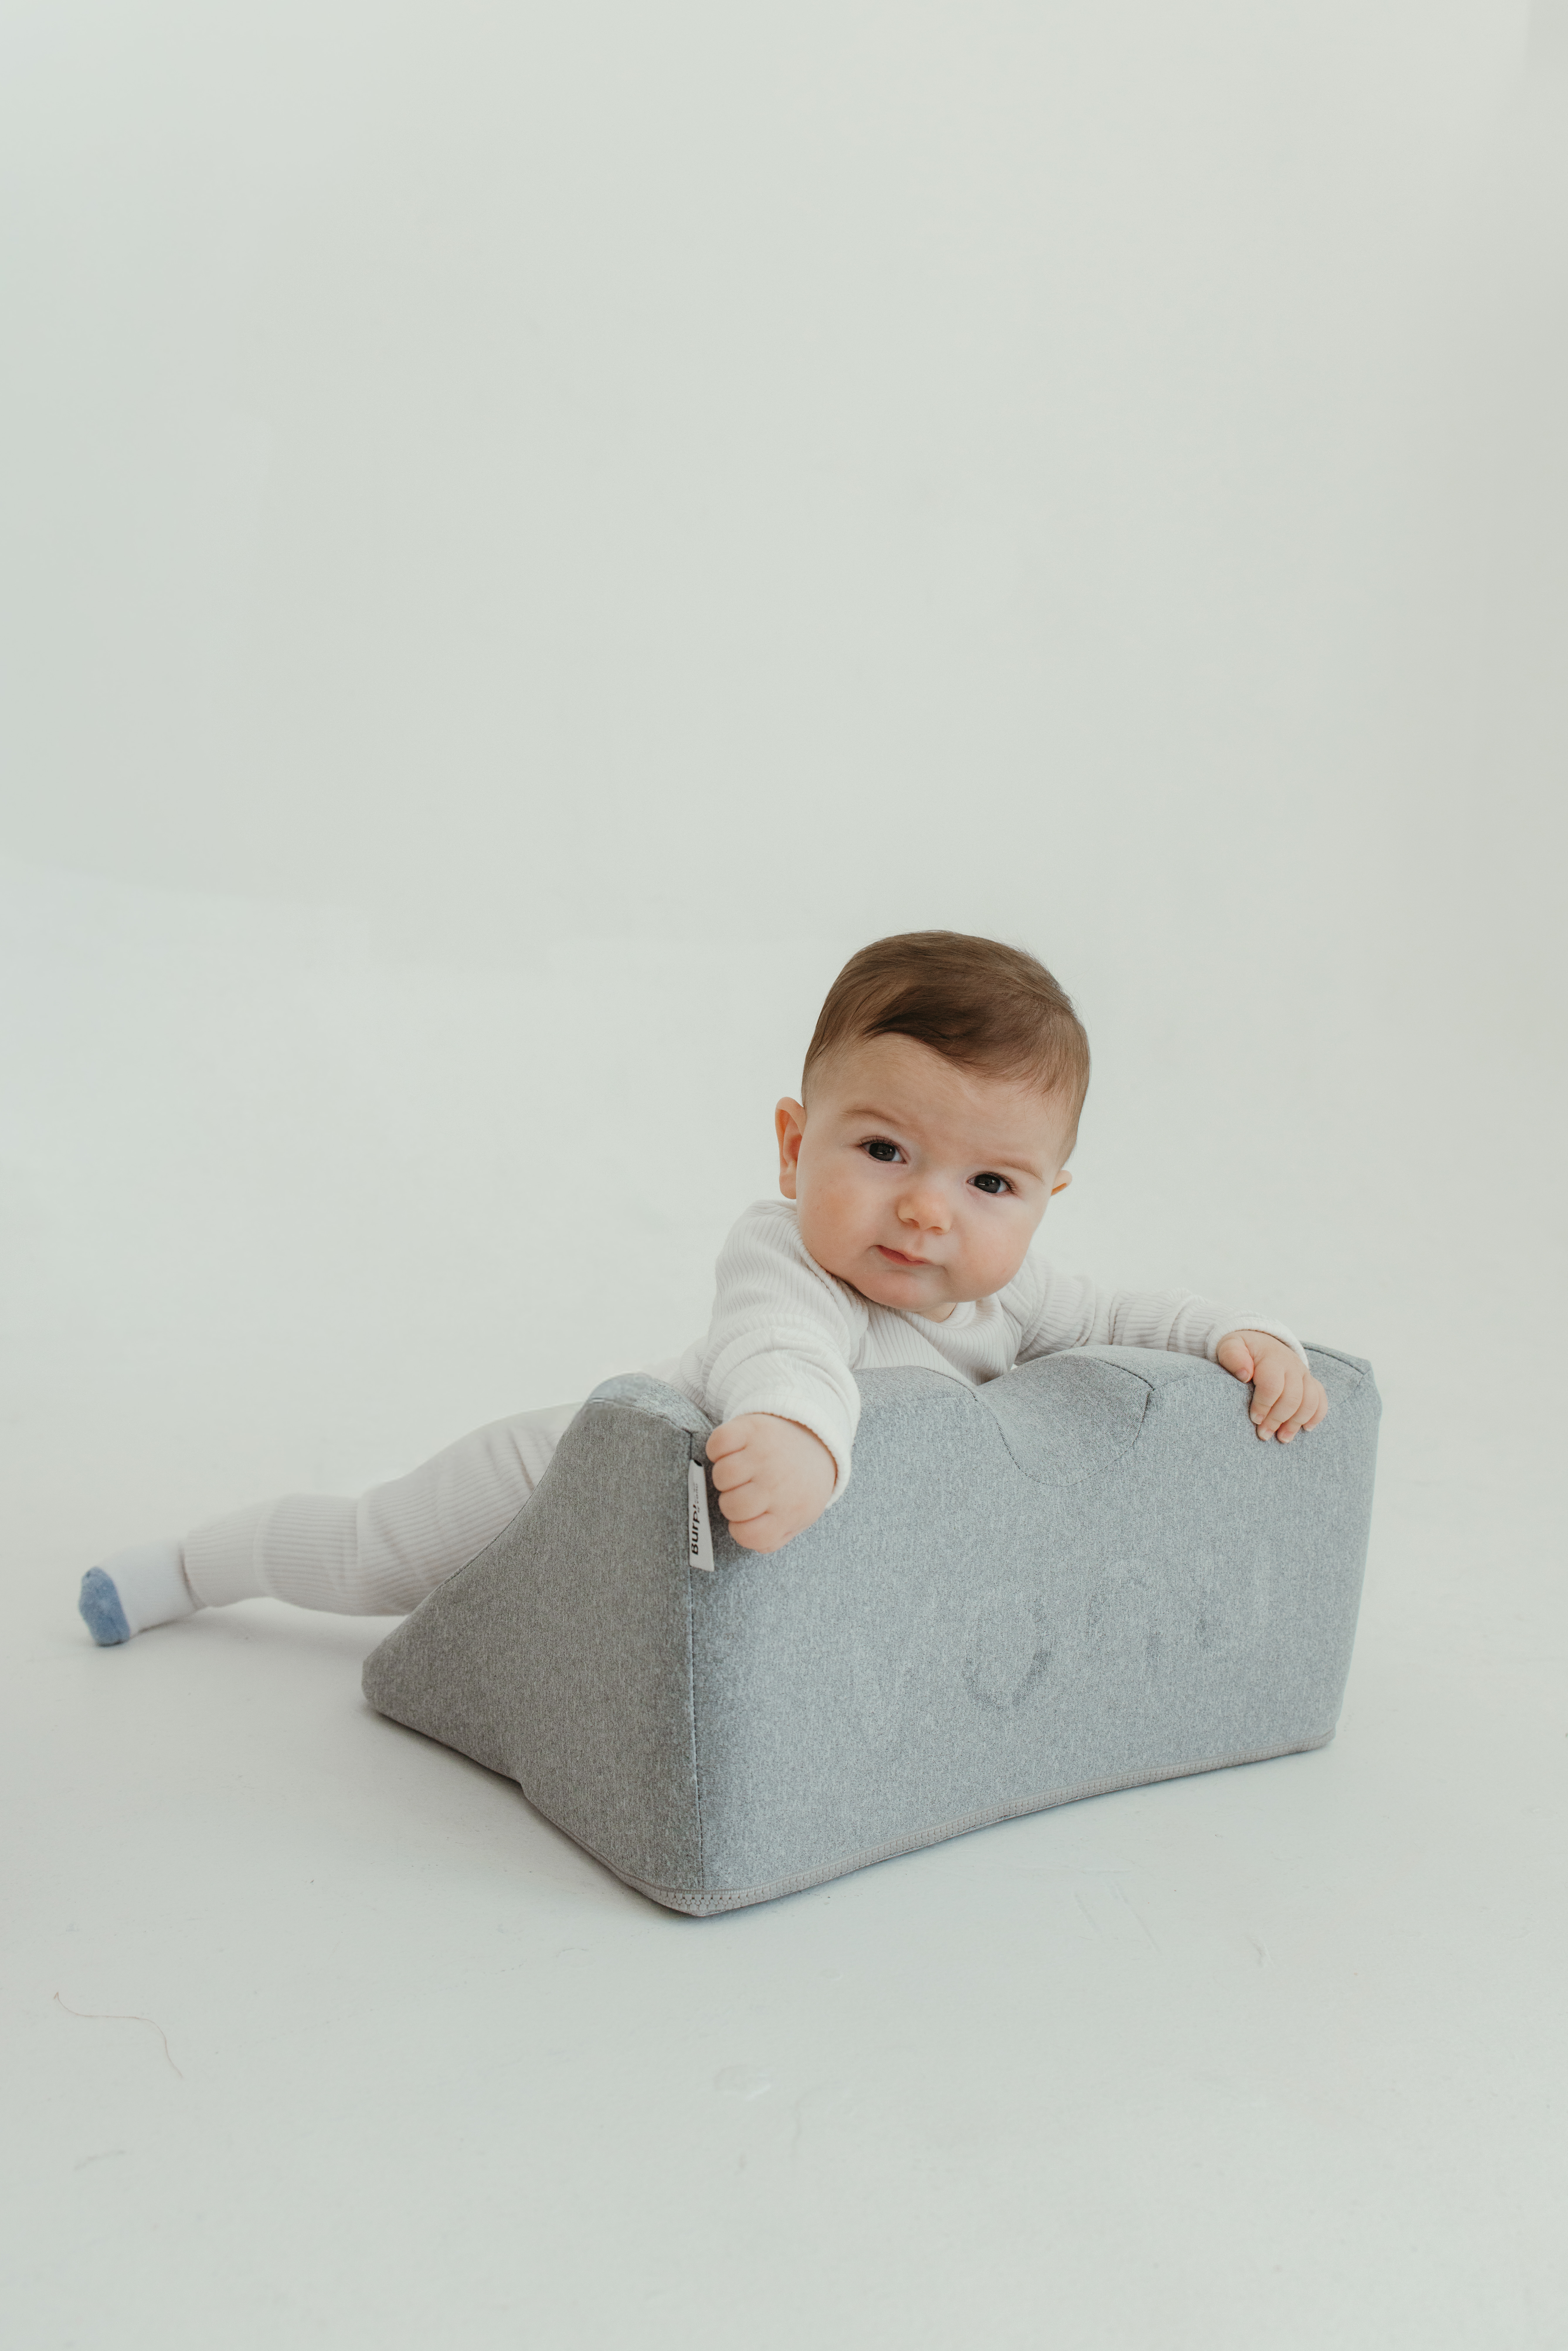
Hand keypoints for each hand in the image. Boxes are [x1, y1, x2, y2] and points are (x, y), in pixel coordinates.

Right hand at [705, 1413, 836, 1552]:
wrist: (818, 1436)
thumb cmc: (802, 1483)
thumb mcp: (800, 1517)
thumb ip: (776, 1537)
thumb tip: (753, 1543)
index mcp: (789, 1511)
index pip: (747, 1535)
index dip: (739, 1529)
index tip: (747, 1517)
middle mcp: (777, 1483)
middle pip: (731, 1506)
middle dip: (731, 1502)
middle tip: (743, 1491)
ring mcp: (764, 1454)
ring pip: (722, 1476)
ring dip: (724, 1475)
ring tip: (740, 1471)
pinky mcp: (751, 1429)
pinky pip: (718, 1444)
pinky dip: (717, 1448)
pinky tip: (732, 1451)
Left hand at [1216, 1330, 1328, 1441]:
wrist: (1261, 1341)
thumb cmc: (1243, 1349)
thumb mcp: (1230, 1346)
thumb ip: (1233, 1356)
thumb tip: (1244, 1375)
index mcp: (1272, 1358)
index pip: (1273, 1385)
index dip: (1264, 1405)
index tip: (1254, 1419)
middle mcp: (1292, 1366)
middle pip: (1293, 1397)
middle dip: (1278, 1419)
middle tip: (1264, 1434)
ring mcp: (1304, 1374)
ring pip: (1310, 1401)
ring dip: (1297, 1422)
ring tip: (1282, 1438)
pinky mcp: (1310, 1382)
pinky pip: (1320, 1399)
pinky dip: (1316, 1415)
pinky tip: (1306, 1428)